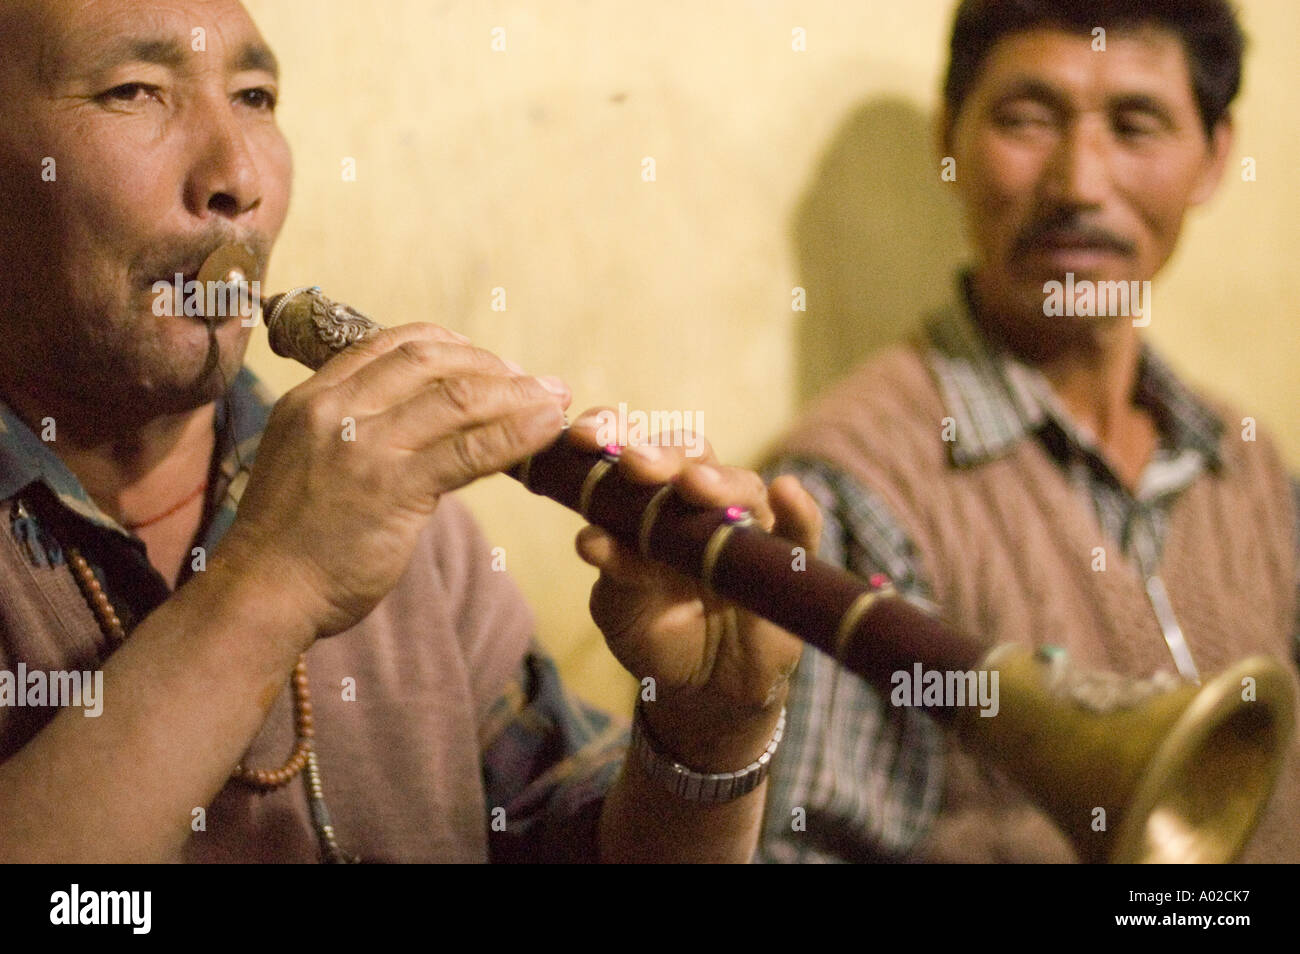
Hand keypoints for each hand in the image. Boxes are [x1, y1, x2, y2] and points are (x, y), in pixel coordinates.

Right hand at [217, 323, 569, 638]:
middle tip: (532, 384)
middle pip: (433, 360)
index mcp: (315, 397)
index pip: (394, 344)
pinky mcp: (393, 488)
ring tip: (556, 401)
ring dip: (519, 395)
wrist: (262, 593)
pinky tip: (548, 429)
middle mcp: (337, 410)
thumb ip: (360, 430)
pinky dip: (518, 434)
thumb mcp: (312, 458)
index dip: (453, 345)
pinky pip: (471, 450)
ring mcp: (365, 447)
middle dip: (492, 366)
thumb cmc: (292, 537)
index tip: (488, 363)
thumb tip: (429, 420)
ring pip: (459, 399)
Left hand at [567, 408, 820, 769]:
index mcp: (649, 501)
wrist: (701, 690)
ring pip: (742, 487)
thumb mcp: (622, 608)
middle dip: (662, 454)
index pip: (634, 450)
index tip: (586, 438)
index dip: (612, 434)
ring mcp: (747, 526)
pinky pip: (801, 529)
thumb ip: (614, 572)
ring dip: (719, 481)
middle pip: (690, 457)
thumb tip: (590, 539)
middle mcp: (699, 503)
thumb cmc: (655, 631)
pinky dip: (799, 509)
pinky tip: (787, 492)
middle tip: (635, 463)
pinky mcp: (787, 560)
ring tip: (695, 485)